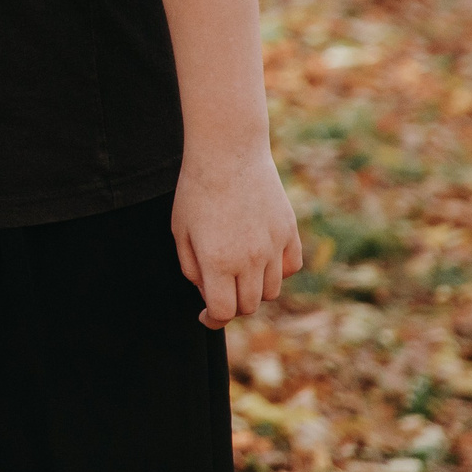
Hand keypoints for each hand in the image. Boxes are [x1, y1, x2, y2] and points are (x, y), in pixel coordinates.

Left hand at [169, 145, 303, 327]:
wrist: (227, 152)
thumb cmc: (196, 190)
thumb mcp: (180, 231)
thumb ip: (192, 268)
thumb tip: (207, 294)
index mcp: (217, 261)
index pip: (223, 311)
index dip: (212, 319)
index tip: (205, 316)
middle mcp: (249, 260)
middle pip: (248, 305)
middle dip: (231, 304)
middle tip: (219, 290)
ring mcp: (273, 247)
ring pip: (271, 291)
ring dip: (254, 289)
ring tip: (238, 271)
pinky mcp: (289, 232)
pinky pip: (290, 268)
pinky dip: (278, 271)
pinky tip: (262, 259)